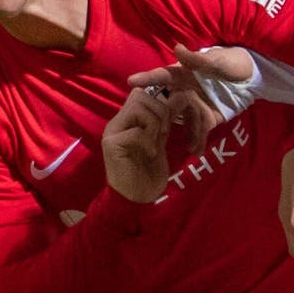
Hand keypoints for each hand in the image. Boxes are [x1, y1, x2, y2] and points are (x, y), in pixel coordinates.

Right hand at [101, 86, 173, 203]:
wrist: (137, 199)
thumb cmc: (148, 172)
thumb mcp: (161, 140)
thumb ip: (167, 118)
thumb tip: (181, 95)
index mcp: (127, 120)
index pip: (141, 93)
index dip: (159, 101)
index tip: (167, 122)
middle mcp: (117, 122)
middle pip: (140, 95)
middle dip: (159, 111)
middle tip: (162, 133)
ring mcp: (112, 132)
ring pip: (137, 109)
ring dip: (154, 125)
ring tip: (155, 143)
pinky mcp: (111, 144)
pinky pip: (135, 130)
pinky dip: (148, 141)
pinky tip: (149, 154)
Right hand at [128, 44, 255, 154]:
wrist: (253, 78)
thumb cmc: (233, 62)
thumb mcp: (217, 60)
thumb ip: (197, 59)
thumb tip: (177, 48)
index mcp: (184, 74)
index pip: (162, 76)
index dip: (147, 78)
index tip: (131, 82)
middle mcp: (184, 90)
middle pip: (168, 104)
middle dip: (162, 118)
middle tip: (157, 131)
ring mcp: (194, 105)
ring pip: (184, 121)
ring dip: (187, 133)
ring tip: (190, 148)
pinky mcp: (206, 118)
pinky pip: (198, 130)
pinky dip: (198, 140)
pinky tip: (197, 150)